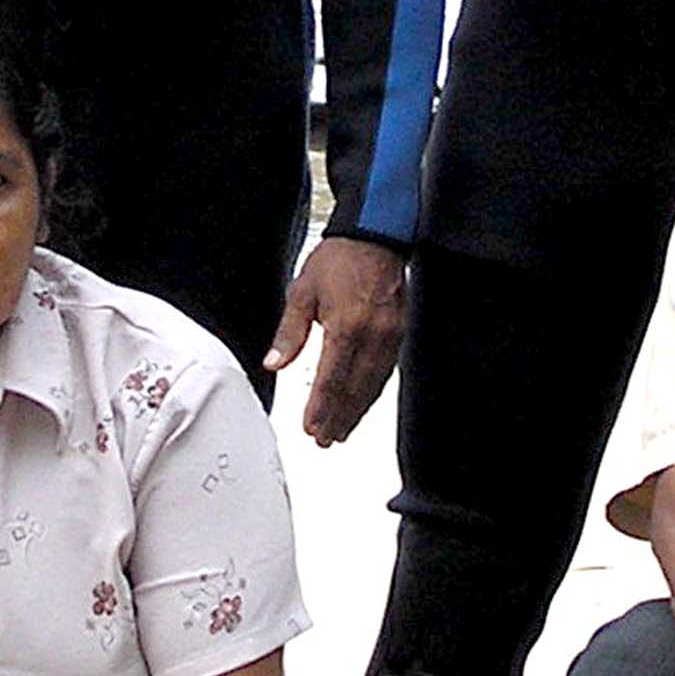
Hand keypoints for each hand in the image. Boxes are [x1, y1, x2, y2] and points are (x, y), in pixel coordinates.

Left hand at [263, 235, 404, 446]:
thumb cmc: (339, 259)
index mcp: (346, 326)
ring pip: (373, 384)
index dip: (321, 408)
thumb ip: (290, 332)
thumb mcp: (303, 291)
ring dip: (357, 410)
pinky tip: (363, 401)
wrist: (375, 235)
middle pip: (354, 388)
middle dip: (339, 417)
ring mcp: (390, 335)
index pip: (331, 378)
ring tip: (343, 430)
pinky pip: (386, 370)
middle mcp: (372, 335)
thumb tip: (275, 362)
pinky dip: (373, 392)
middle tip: (325, 440)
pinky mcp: (399, 332)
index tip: (311, 427)